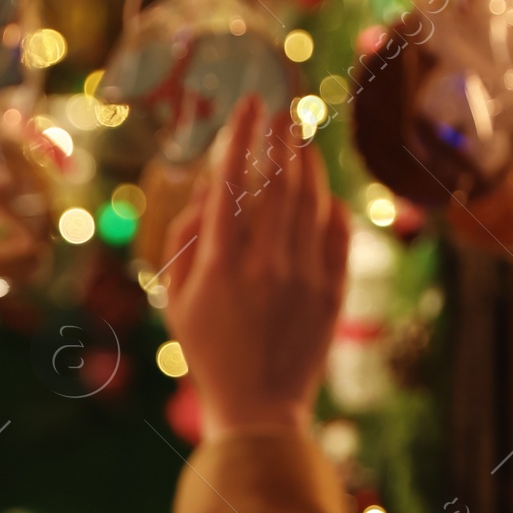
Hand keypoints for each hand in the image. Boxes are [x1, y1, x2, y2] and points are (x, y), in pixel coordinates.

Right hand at [162, 95, 349, 440]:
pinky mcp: (331, 291)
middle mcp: (264, 263)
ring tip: (303, 139)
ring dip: (308, 162)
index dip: (239, 137)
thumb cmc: (208, 354)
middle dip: (280, 136)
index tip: (247, 105)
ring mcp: (303, 276)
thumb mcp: (176, 302)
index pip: (230, 181)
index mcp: (220, 264)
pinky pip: (337, 233)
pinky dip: (331, 205)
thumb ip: (183, 243)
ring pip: (311, 200)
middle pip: (277, 181)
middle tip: (284, 107)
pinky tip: (324, 192)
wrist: (258, 407)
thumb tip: (205, 195)